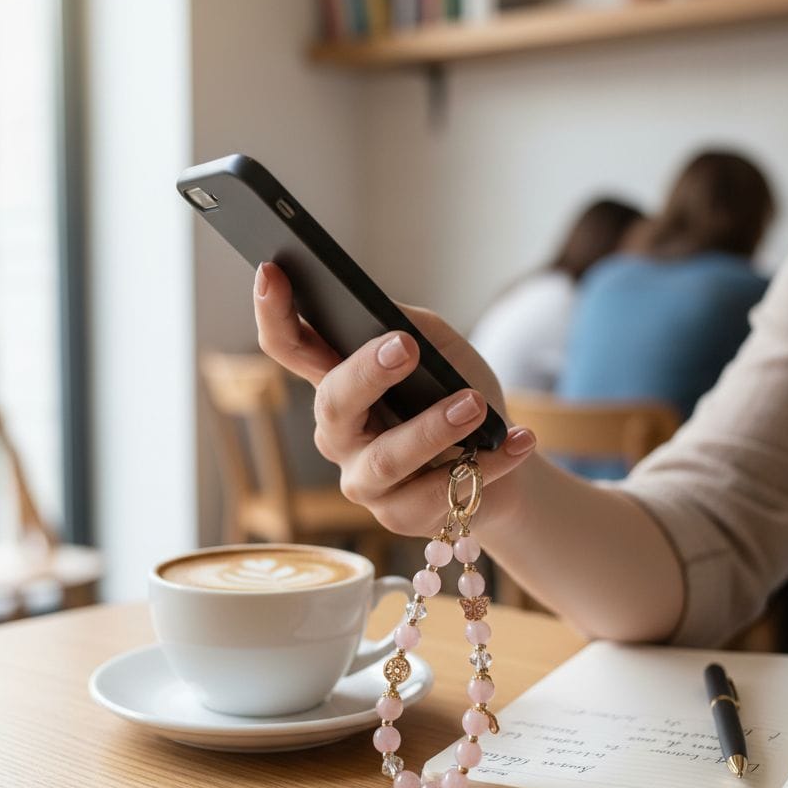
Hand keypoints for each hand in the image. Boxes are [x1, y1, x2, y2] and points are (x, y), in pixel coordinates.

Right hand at [253, 262, 535, 537]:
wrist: (501, 460)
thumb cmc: (458, 393)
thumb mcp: (440, 350)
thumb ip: (413, 328)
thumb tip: (394, 325)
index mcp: (338, 380)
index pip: (290, 345)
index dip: (272, 312)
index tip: (270, 271)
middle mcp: (339, 432)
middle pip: (332, 402)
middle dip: (366, 374)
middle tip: (404, 346)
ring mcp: (362, 479)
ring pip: (385, 458)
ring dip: (433, 428)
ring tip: (475, 405)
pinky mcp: (398, 517)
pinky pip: (438, 492)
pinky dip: (488, 463)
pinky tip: (517, 439)